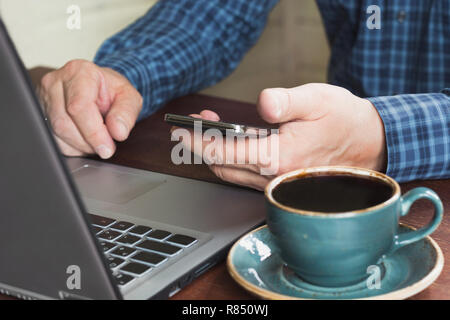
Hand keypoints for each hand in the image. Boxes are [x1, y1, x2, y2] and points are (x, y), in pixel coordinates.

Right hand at [37, 60, 142, 157]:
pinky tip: (83, 140)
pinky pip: (52, 139)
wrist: (98, 88)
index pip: (79, 106)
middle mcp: (56, 81)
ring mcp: (43, 97)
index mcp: (79, 72)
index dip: (93, 132)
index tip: (107, 148)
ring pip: (56, 133)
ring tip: (96, 141)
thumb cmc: (111, 91)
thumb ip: (126, 113)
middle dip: (88, 142)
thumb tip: (118, 132)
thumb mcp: (129, 97)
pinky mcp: (39, 112)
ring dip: (79, 146)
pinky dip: (71, 147)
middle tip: (105, 147)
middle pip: (64, 123)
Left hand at [176, 83, 385, 189]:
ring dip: (215, 150)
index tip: (180, 129)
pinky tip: (232, 139)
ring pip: (230, 172)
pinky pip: (244, 173)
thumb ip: (287, 102)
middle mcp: (273, 178)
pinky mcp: (278, 182)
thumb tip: (262, 103)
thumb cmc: (345, 122)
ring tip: (210, 124)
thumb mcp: (318, 100)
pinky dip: (231, 156)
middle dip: (201, 144)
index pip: (223, 153)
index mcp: (279, 158)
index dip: (196, 140)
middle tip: (193, 122)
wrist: (370, 145)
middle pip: (221, 165)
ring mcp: (275, 184)